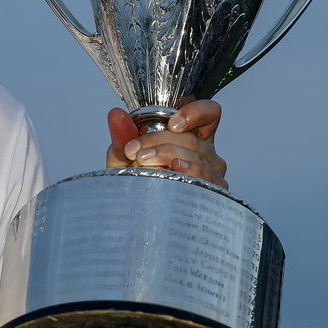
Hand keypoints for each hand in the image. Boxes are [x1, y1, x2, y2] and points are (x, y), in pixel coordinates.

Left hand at [105, 99, 226, 187]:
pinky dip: (188, 173)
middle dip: (160, 140)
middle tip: (135, 151)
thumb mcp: (124, 156)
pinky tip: (174, 171)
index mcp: (190, 135)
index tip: (173, 123)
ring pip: (196, 157)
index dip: (196, 112)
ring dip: (166, 155)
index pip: (208, 113)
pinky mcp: (212, 193)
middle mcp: (206, 152)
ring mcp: (211, 173)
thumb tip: (116, 114)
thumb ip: (122, 135)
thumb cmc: (134, 181)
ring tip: (143, 162)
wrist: (133, 215)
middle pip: (192, 138)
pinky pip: (204, 179)